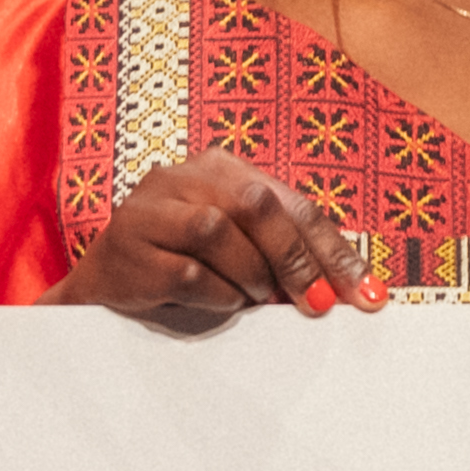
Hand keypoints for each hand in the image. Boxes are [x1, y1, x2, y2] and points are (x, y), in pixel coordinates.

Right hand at [49, 155, 382, 335]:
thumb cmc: (182, 261)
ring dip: (249, 275)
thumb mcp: (236, 244)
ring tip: (253, 297)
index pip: (291, 202)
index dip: (333, 249)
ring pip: (218, 232)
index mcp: (219, 167)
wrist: (104, 283)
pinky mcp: (129, 248)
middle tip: (313, 303)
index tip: (365, 294)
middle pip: (256, 205)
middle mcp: (182, 177)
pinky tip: (221, 302)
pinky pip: (188, 272)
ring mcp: (150, 210)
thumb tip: (346, 287)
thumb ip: (282, 248)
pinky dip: (217, 294)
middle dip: (294, 260)